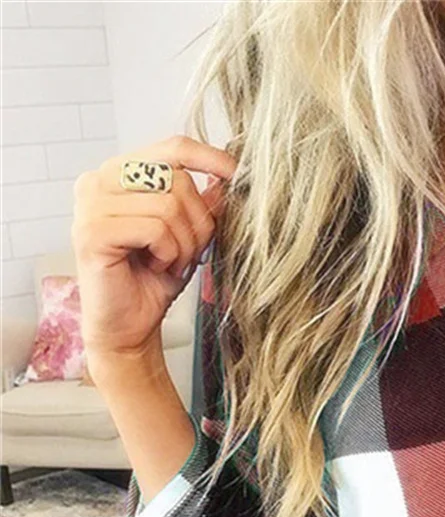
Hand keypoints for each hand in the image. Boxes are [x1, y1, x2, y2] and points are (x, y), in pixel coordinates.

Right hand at [72, 135, 235, 363]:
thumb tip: (229, 177)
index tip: (239, 175)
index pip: (173, 147)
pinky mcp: (92, 232)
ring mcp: (90, 204)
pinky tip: (158, 267)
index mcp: (120, 174)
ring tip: (171, 262)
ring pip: (169, 205)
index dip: (211, 158)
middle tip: (189, 252)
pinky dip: (169, 253)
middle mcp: (99, 181)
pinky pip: (155, 228)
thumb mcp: (189, 235)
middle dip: (198, 222)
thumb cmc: (154, 279)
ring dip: (184, 243)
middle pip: (177, 179)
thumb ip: (203, 203)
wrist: (131, 325)